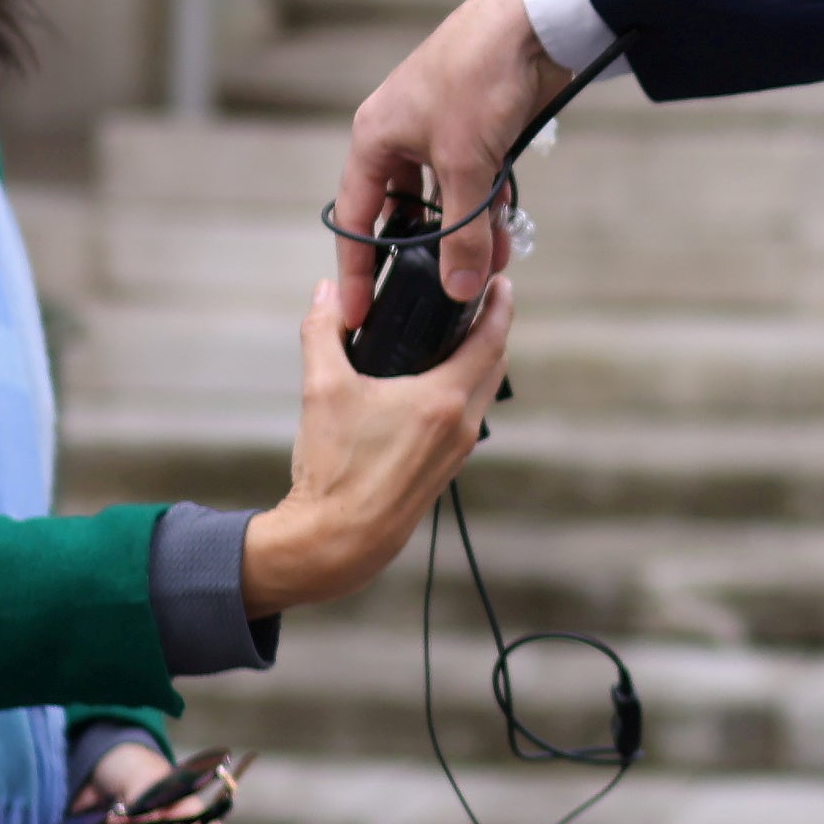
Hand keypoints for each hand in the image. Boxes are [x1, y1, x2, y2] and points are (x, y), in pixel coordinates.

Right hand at [240, 274, 513, 616]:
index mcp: (443, 400)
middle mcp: (462, 425)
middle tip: (477, 302)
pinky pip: (467, 418)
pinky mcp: (444, 469)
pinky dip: (462, 392)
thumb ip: (324, 332)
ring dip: (478, 363)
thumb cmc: (335, 471)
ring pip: (482, 394)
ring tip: (454, 338)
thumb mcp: (322, 389)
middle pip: (494, 364)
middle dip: (491, 330)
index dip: (500, 306)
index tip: (501, 282)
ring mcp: (457, 451)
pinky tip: (432, 385)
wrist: (338, 541)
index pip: (491, 340)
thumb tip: (326, 292)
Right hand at [335, 0, 575, 322]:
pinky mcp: (478, 130)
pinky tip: (505, 233)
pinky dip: (487, 208)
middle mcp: (400, 135)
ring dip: (464, 234)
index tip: (356, 313)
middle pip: (401, 212)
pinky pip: (474, 183)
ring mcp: (440, 132)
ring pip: (444, 201)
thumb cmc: (479, 76)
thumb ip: (461, 232)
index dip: (356, 270)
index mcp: (375, 138)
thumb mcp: (467, 164)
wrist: (533, 22)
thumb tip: (458, 289)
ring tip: (485, 270)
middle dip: (424, 254)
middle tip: (433, 295)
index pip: (357, 219)